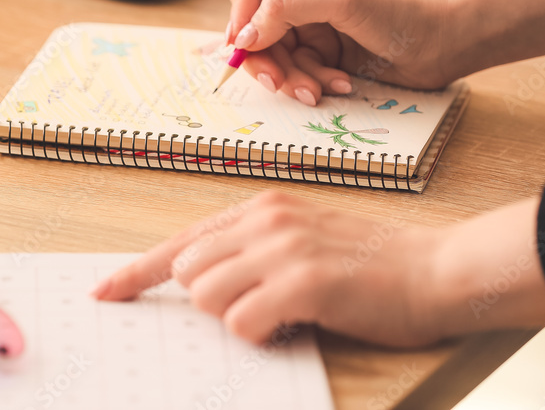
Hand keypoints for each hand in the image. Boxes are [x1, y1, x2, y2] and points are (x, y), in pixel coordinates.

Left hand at [93, 192, 544, 347]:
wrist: (439, 270)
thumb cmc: (372, 265)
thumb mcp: (304, 240)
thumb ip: (253, 251)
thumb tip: (202, 283)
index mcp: (262, 208)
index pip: (182, 241)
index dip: (138, 270)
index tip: (105, 291)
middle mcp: (266, 220)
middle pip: (187, 271)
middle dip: (209, 302)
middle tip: (258, 308)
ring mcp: (283, 249)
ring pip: (207, 296)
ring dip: (236, 317)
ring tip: (283, 312)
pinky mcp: (304, 282)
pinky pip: (243, 323)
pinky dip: (263, 334)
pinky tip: (297, 322)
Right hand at [220, 0, 454, 104]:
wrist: (445, 44)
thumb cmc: (402, 9)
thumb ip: (286, 9)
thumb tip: (243, 35)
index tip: (246, 34)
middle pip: (249, 20)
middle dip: (262, 54)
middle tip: (275, 80)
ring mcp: (308, 22)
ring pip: (270, 53)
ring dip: (290, 76)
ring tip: (316, 90)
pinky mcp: (320, 52)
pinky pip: (294, 71)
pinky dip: (311, 83)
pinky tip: (339, 84)